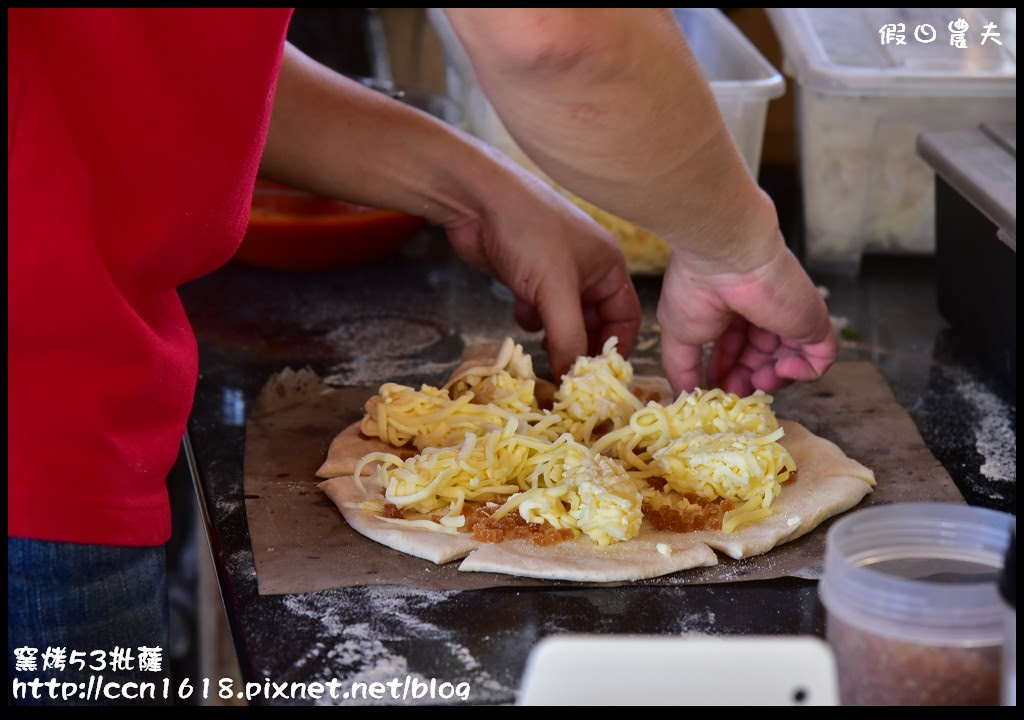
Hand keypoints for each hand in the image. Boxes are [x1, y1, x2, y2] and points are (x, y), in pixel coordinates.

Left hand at [440, 169, 640, 379]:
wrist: (476, 200)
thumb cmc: (528, 234)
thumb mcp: (555, 290)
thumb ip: (568, 338)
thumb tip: (570, 382)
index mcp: (609, 266)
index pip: (625, 317)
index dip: (614, 348)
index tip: (596, 377)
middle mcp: (587, 270)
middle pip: (594, 322)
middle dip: (579, 346)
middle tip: (565, 374)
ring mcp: (556, 272)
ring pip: (564, 319)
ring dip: (553, 335)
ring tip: (542, 348)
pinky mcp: (528, 275)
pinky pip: (539, 310)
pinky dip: (532, 318)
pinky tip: (520, 311)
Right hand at [658, 241, 836, 396]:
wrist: (725, 257)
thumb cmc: (696, 287)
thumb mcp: (678, 335)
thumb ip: (680, 367)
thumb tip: (684, 395)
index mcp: (732, 312)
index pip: (735, 351)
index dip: (725, 374)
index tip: (715, 391)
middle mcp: (763, 313)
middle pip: (762, 359)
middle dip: (747, 381)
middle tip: (736, 394)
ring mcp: (790, 318)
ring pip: (791, 362)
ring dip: (773, 380)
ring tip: (757, 379)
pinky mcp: (814, 322)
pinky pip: (821, 359)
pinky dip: (804, 373)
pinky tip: (780, 368)